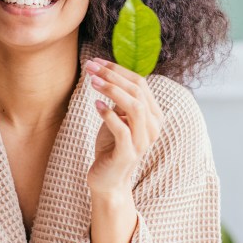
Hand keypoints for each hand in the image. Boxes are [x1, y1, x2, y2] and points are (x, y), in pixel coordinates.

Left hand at [84, 58, 161, 196]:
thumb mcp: (118, 119)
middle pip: (138, 91)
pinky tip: (95, 105)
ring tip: (92, 82)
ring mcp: (142, 142)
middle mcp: (152, 127)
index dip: (118, 70)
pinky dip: (108, 115)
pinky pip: (122, 130)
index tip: (96, 61)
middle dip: (112, 76)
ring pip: (134, 107)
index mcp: (153, 116)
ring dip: (112, 91)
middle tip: (90, 66)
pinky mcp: (128, 154)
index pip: (140, 83)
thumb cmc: (111, 146)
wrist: (108, 181)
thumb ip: (120, 100)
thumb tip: (109, 72)